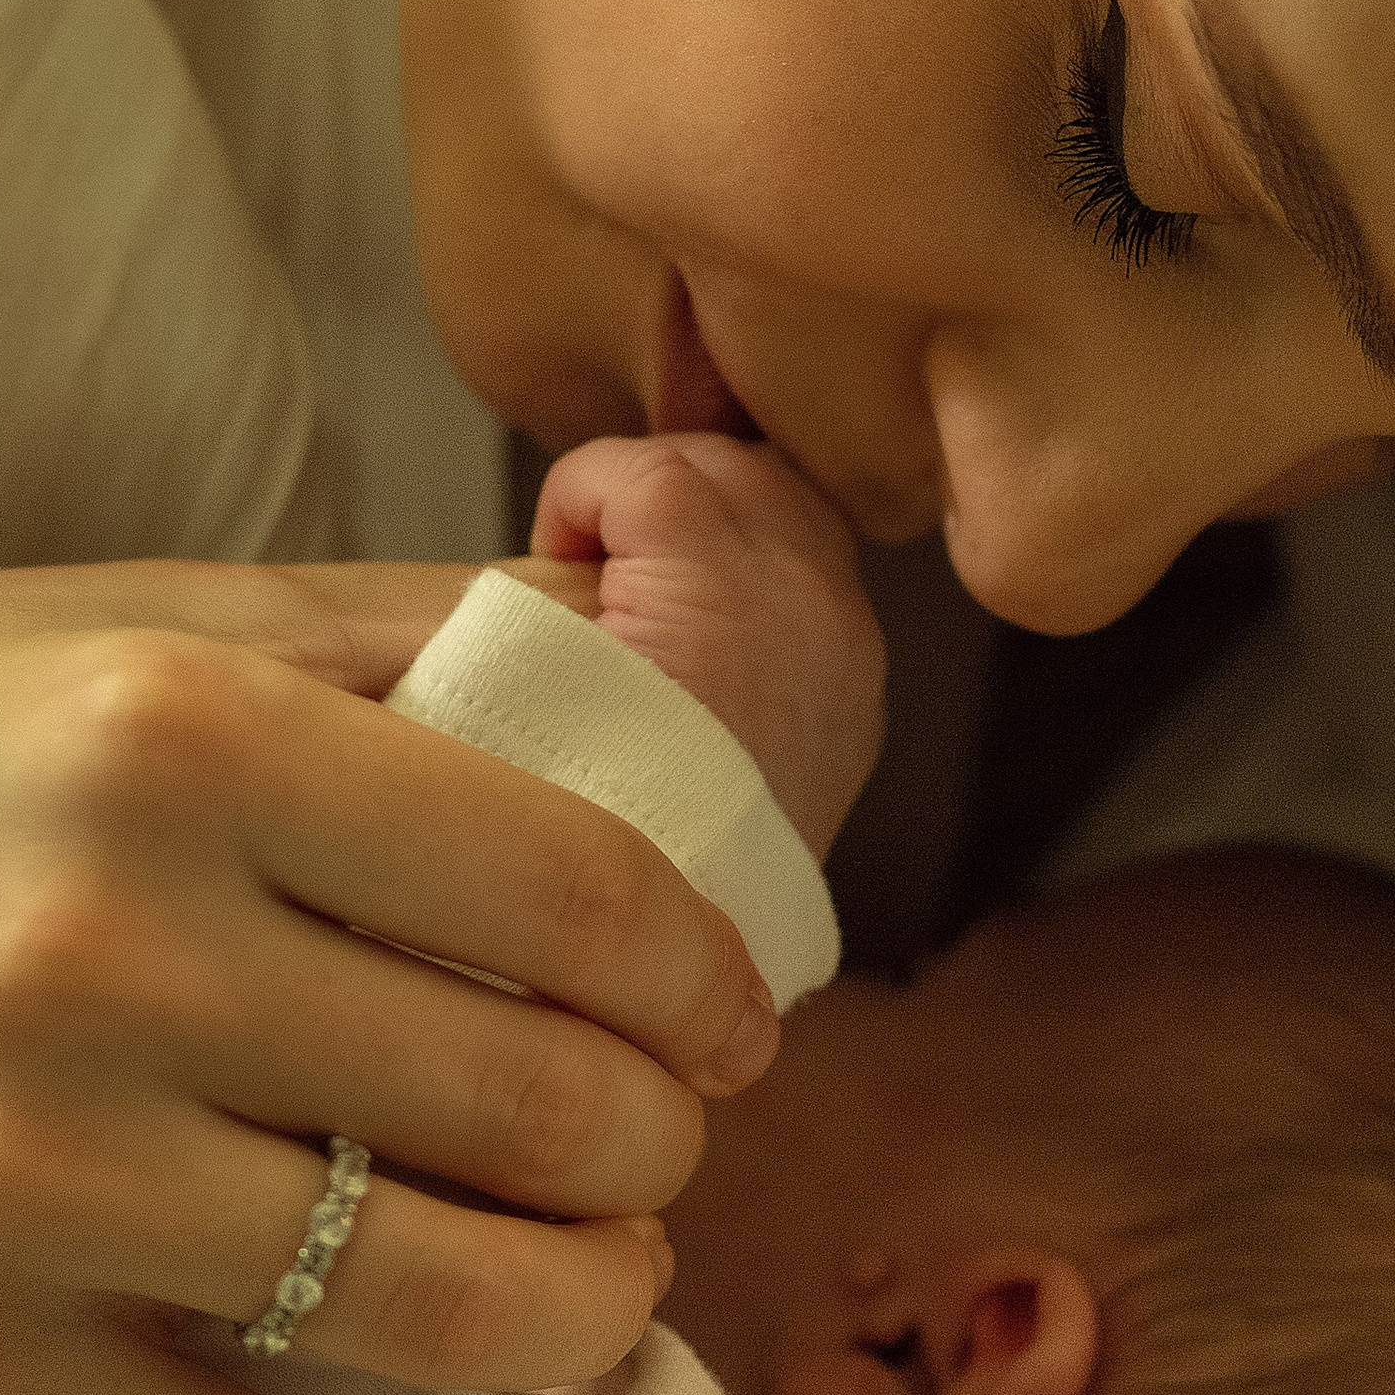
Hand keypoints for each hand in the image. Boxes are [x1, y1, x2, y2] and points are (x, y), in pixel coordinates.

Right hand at [0, 562, 779, 1394]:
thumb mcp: (152, 614)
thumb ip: (413, 629)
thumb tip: (655, 657)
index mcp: (180, 737)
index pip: (575, 890)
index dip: (706, 978)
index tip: (726, 1016)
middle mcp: (107, 953)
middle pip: (543, 1109)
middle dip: (658, 1143)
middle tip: (647, 1139)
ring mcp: (22, 1176)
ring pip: (449, 1308)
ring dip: (596, 1310)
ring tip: (597, 1274)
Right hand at [530, 436, 885, 854]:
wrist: (694, 929)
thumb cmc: (594, 813)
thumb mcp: (533, 678)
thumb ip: (543, 586)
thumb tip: (559, 551)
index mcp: (722, 588)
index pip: (646, 467)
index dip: (579, 496)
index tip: (552, 551)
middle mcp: (808, 598)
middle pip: (729, 465)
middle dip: (651, 488)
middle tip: (595, 554)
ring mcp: (849, 640)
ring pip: (786, 505)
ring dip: (714, 520)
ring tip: (652, 582)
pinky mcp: (861, 682)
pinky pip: (818, 575)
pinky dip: (761, 573)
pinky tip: (706, 630)